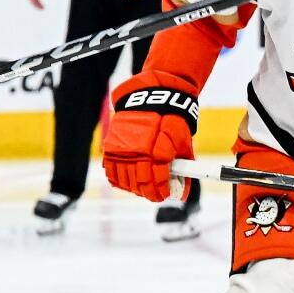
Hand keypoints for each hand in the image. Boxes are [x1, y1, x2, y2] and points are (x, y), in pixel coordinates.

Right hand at [102, 73, 199, 202]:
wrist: (150, 97)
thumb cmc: (170, 119)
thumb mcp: (182, 141)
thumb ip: (183, 165)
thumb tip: (182, 188)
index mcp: (158, 151)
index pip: (157, 181)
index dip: (161, 192)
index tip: (164, 195)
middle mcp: (138, 152)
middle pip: (140, 184)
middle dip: (148, 193)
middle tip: (153, 194)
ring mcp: (122, 150)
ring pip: (125, 180)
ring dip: (133, 188)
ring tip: (140, 188)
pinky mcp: (111, 146)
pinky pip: (111, 171)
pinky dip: (118, 180)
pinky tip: (125, 181)